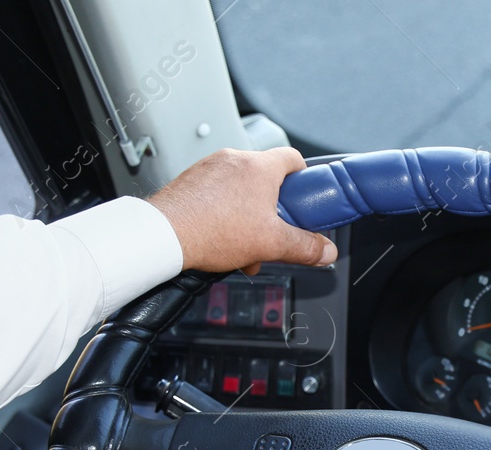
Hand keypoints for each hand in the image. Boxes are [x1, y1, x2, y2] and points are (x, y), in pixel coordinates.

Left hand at [148, 148, 337, 274]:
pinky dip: (224, 212)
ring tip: (243, 243)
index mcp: (260, 167)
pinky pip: (217, 192)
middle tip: (273, 230)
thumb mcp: (271, 244)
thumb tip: (325, 251)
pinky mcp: (191, 180)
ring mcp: (210, 167)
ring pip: (240, 188)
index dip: (304, 178)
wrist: (165, 235)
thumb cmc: (212, 230)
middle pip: (266, 179)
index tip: (305, 197)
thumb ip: (305, 247)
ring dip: (248, 215)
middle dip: (273, 209)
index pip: (293, 158)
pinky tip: (221, 238)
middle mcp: (234, 160)